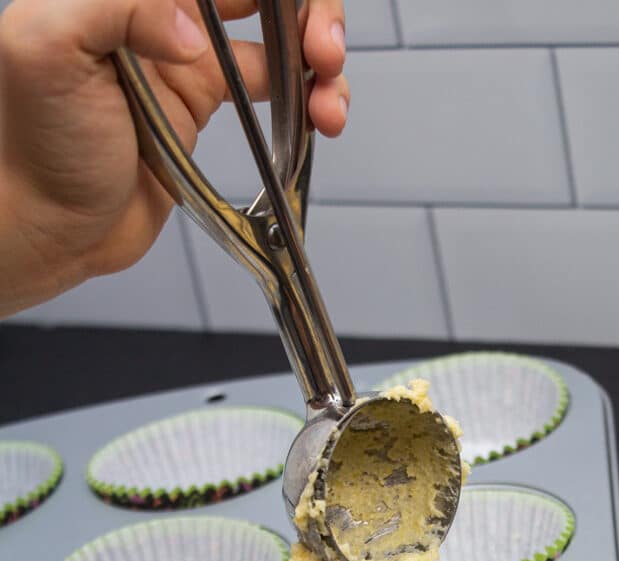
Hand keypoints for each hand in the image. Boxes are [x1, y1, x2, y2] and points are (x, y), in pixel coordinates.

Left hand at [0, 0, 347, 312]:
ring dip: (320, 60)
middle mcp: (162, 11)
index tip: (297, 8)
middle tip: (322, 50)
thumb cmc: (31, 143)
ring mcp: (187, 56)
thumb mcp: (47, 49)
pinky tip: (317, 121)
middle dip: (309, 11)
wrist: (45, 224)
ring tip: (329, 102)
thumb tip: (193, 29)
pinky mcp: (204, 105)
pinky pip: (272, 87)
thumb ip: (118, 6)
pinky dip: (307, 100)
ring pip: (277, 34)